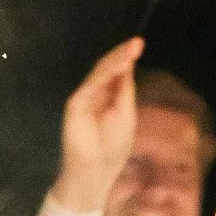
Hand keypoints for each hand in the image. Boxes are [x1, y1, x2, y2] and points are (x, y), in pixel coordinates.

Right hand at [51, 38, 144, 215]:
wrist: (95, 173)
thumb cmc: (111, 151)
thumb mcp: (125, 116)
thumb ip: (124, 92)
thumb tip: (128, 67)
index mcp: (107, 97)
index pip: (117, 73)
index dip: (127, 60)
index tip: (139, 45)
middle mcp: (94, 94)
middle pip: (108, 69)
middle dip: (123, 54)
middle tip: (138, 42)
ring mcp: (84, 97)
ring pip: (100, 72)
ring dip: (117, 59)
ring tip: (132, 48)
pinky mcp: (76, 103)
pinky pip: (92, 83)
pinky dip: (106, 73)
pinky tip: (119, 65)